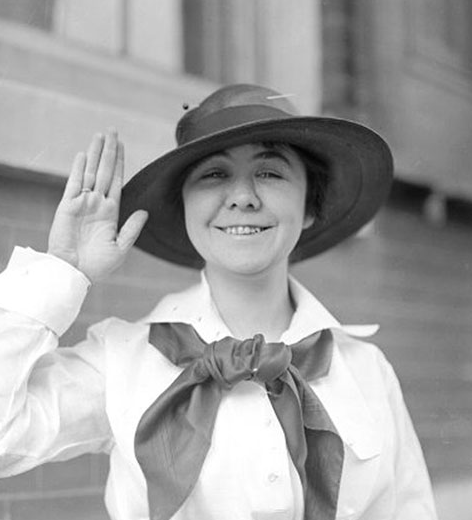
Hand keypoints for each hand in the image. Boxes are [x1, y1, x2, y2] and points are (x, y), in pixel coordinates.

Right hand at [47, 130, 147, 282]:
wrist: (76, 273)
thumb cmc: (99, 265)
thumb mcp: (121, 247)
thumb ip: (132, 228)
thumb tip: (144, 212)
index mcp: (111, 211)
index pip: (116, 180)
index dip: (119, 162)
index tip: (122, 146)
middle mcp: (97, 203)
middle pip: (104, 171)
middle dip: (109, 151)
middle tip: (112, 131)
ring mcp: (83, 203)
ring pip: (90, 172)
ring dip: (95, 154)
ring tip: (100, 135)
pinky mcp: (68, 207)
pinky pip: (74, 184)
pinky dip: (78, 169)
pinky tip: (83, 154)